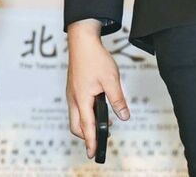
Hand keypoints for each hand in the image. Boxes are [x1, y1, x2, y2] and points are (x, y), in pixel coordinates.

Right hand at [66, 19, 129, 158]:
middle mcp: (73, 98)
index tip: (93, 154)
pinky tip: (97, 108)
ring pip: (75, 117)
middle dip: (86, 136)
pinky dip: (85, 114)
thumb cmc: (95, 58)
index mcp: (81, 98)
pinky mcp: (73, 88)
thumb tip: (124, 117)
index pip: (87, 126)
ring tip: (103, 124)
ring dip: (86, 124)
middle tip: (100, 140)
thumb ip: (118, 100)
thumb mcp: (111, 80)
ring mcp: (71, 93)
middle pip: (76, 126)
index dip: (91, 142)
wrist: (82, 41)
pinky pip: (76, 107)